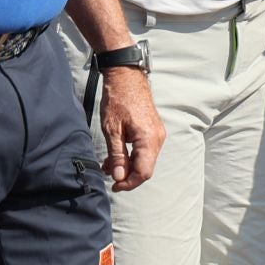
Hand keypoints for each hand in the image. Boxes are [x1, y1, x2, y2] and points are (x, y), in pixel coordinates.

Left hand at [98, 66, 164, 191]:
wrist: (127, 78)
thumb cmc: (118, 100)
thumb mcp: (112, 130)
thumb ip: (117, 155)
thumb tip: (119, 177)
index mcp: (148, 139)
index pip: (143, 172)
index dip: (129, 184)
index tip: (114, 186)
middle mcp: (157, 138)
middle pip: (146, 168)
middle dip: (127, 175)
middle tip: (107, 174)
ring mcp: (157, 133)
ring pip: (145, 160)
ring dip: (128, 165)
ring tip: (108, 164)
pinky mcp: (153, 130)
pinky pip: (145, 150)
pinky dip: (132, 156)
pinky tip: (117, 154)